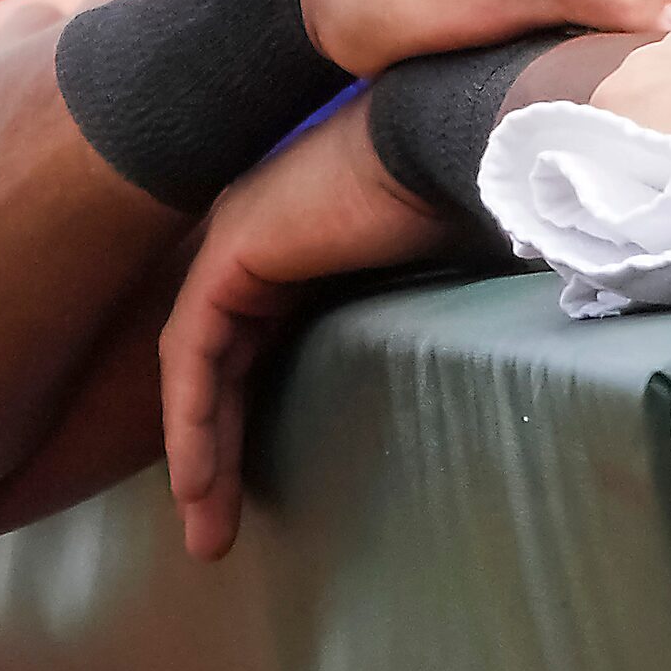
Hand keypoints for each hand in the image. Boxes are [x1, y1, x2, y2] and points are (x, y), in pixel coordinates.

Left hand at [157, 105, 454, 562]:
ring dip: (198, 454)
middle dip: (215, 451)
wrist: (461, 135)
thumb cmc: (480, 194)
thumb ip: (425, 319)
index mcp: (305, 237)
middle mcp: (259, 235)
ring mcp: (237, 241)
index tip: (255, 489)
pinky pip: (192, 356)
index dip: (249, 415)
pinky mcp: (230, 257)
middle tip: (216, 533)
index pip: (257, 339)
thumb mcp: (447, 272)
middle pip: (220, 360)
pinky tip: (196, 483)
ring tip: (206, 535)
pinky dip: (190, 421)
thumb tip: (472, 387)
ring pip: (198, 367)